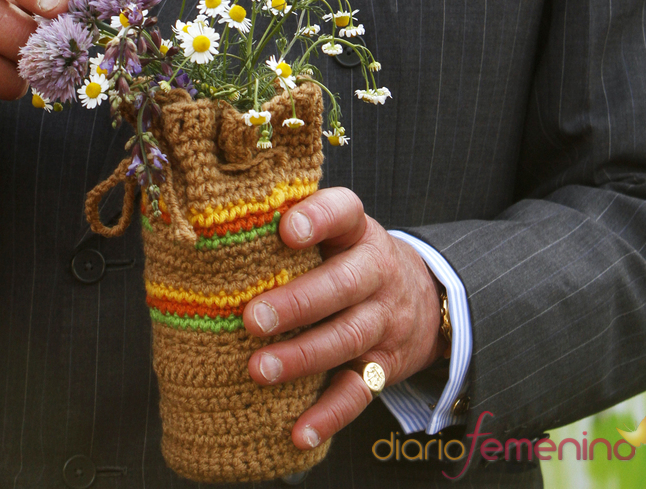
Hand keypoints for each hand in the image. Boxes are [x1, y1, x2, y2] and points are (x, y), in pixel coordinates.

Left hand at [243, 187, 444, 448]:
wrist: (424, 300)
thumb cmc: (352, 258)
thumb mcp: (338, 231)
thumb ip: (295, 222)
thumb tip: (220, 219)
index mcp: (358, 232)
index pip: (345, 212)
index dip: (319, 218)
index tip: (286, 228)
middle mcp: (376, 274)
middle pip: (342, 285)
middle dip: (297, 303)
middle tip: (252, 318)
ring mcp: (383, 322)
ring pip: (346, 338)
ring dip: (302, 357)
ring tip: (259, 370)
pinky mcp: (383, 367)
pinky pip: (359, 393)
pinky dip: (330, 416)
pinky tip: (300, 432)